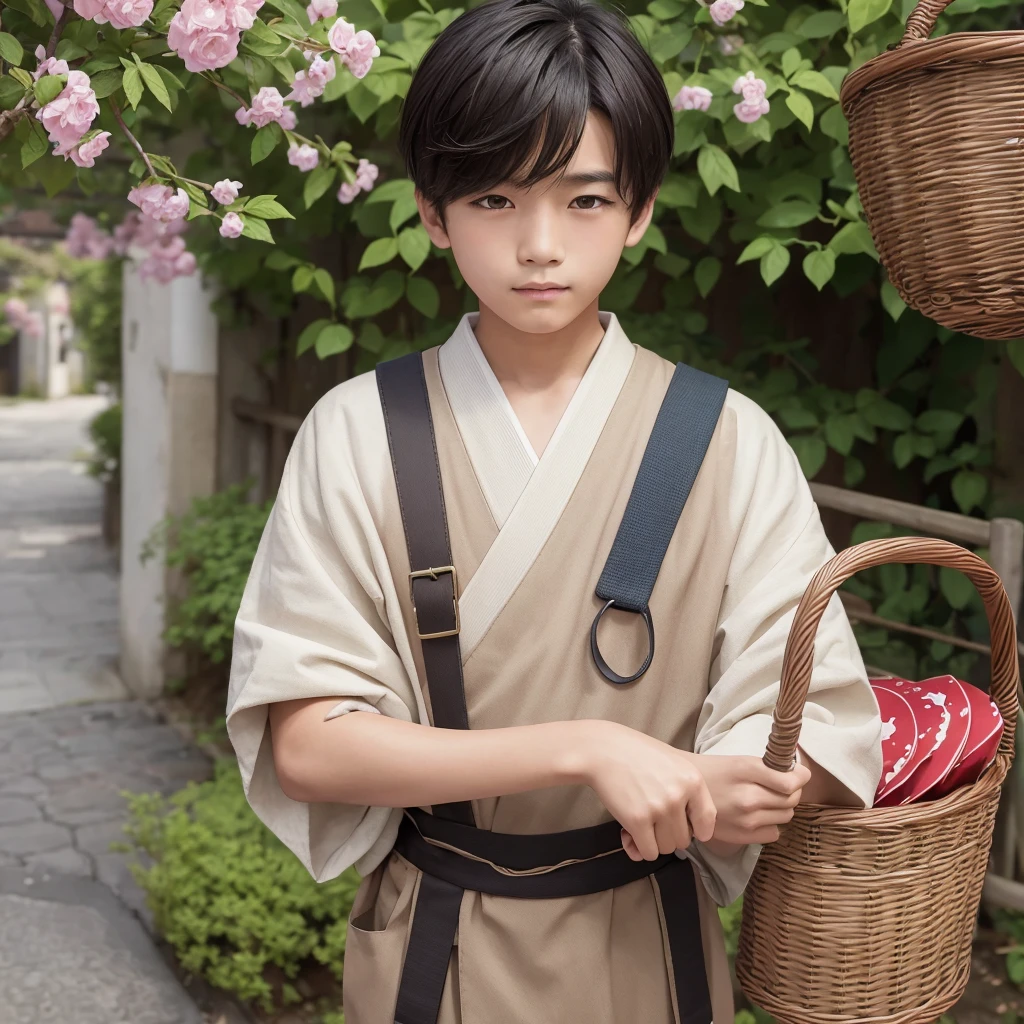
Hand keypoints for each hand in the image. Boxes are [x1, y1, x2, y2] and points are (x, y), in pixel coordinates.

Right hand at [575, 721, 716, 862]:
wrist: (603, 749)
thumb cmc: (638, 754)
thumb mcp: (674, 764)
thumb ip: (688, 793)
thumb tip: (699, 834)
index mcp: (693, 780)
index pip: (707, 822)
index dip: (696, 829)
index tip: (684, 827)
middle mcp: (679, 795)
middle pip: (684, 839)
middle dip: (668, 834)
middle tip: (653, 820)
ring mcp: (659, 809)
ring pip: (667, 848)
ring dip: (654, 841)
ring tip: (641, 823)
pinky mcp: (637, 821)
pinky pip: (648, 852)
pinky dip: (639, 847)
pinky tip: (630, 832)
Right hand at [693, 753, 809, 845]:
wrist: (684, 792)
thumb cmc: (713, 772)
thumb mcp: (739, 761)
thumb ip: (768, 768)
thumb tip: (799, 776)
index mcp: (746, 770)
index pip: (790, 781)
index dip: (801, 777)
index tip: (799, 774)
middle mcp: (748, 796)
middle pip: (792, 799)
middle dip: (792, 791)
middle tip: (780, 786)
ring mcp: (746, 819)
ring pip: (786, 816)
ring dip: (781, 808)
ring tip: (765, 800)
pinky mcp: (743, 836)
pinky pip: (775, 832)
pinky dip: (771, 825)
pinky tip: (757, 816)